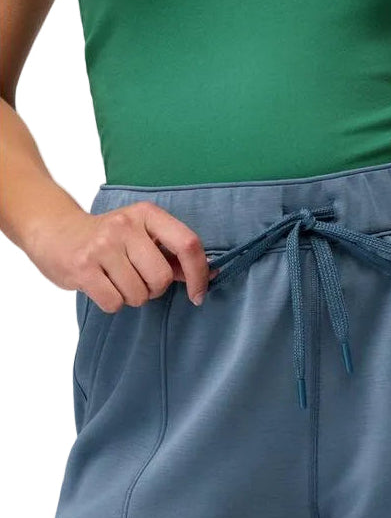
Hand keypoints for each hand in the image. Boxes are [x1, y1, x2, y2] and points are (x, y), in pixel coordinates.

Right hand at [25, 201, 217, 311]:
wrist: (54, 231)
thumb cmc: (106, 240)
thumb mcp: (141, 236)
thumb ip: (172, 255)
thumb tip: (209, 274)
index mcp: (147, 214)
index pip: (188, 244)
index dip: (199, 274)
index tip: (198, 294)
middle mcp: (125, 226)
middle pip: (162, 278)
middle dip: (153, 289)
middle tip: (136, 279)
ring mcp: (102, 245)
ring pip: (139, 294)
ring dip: (131, 296)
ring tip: (114, 280)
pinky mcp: (82, 267)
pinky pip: (115, 303)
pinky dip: (112, 302)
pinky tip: (101, 286)